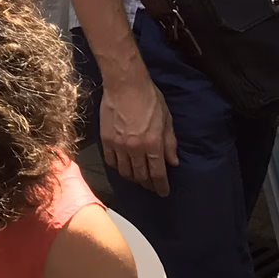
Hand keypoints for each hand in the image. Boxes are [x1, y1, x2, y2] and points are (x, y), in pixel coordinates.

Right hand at [103, 71, 178, 196]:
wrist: (125, 85)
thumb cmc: (149, 98)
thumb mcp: (166, 119)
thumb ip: (169, 143)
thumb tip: (173, 162)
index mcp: (152, 143)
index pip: (157, 173)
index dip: (161, 186)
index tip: (163, 192)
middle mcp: (135, 148)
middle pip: (141, 176)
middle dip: (148, 184)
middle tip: (152, 187)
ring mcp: (119, 145)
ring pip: (125, 172)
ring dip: (133, 178)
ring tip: (138, 178)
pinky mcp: (106, 140)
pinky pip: (111, 161)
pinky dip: (118, 167)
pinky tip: (123, 166)